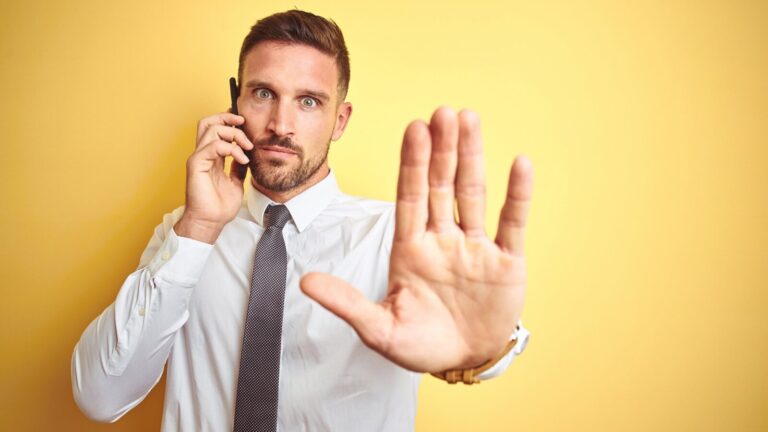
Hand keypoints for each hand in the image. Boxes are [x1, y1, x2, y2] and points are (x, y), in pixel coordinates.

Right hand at [174, 113, 253, 243]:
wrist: (211, 222)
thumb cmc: (220, 206)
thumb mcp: (236, 181)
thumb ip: (238, 166)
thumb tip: (245, 155)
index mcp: (211, 157)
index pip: (215, 129)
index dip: (228, 120)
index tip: (244, 122)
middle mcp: (203, 154)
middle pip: (208, 122)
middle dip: (227, 117)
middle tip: (243, 122)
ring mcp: (198, 158)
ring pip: (212, 129)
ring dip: (234, 134)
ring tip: (247, 147)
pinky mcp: (196, 164)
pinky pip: (214, 146)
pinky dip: (231, 148)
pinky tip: (242, 159)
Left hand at [301, 107, 533, 371]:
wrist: (462, 361)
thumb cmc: (420, 344)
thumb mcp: (380, 328)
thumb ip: (346, 303)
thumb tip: (305, 282)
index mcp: (411, 248)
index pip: (410, 196)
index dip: (412, 163)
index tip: (414, 129)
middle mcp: (443, 239)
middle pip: (442, 186)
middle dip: (441, 150)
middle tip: (442, 111)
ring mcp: (475, 248)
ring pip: (474, 194)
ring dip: (473, 158)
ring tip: (470, 121)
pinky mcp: (506, 262)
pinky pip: (512, 223)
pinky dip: (517, 196)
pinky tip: (520, 165)